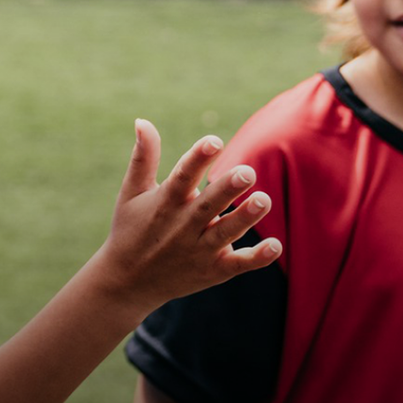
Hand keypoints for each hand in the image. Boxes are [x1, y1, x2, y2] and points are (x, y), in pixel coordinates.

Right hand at [90, 119, 280, 313]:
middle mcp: (182, 226)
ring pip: (225, 234)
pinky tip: (275, 245)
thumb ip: (143, 157)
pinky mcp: (212, 271)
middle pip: (208, 205)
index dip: (197, 158)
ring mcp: (198, 251)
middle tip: (247, 172)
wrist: (127, 282)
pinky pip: (237, 265)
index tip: (214, 141)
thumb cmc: (130, 229)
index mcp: (164, 203)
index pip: (182, 177)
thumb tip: (142, 120)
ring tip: (264, 199)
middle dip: (227, 189)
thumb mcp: (131, 192)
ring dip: (244, 218)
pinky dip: (256, 258)